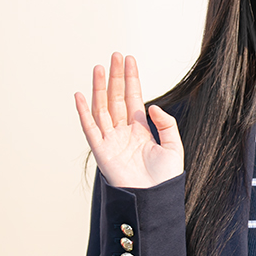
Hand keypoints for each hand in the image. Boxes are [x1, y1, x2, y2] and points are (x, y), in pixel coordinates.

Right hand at [74, 53, 183, 188]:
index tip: (129, 60)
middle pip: (117, 98)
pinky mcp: (101, 152)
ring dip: (100, 88)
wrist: (154, 200)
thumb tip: (151, 106)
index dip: (131, 79)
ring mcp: (111, 141)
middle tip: (114, 56)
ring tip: (99, 68)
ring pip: (102, 108)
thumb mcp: (174, 146)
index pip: (133, 98)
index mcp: (141, 130)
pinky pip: (90, 128)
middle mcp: (124, 132)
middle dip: (116, 77)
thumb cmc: (165, 179)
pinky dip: (84, 112)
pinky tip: (81, 95)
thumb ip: (166, 124)